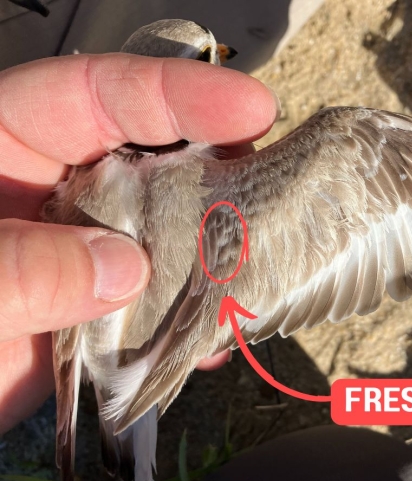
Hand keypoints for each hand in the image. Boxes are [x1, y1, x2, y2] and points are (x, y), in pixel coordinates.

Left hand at [0, 53, 277, 433]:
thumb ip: (18, 267)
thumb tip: (122, 269)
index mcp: (5, 147)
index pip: (99, 94)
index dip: (178, 96)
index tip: (252, 110)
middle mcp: (56, 192)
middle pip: (153, 163)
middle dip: (217, 173)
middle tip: (272, 190)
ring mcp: (80, 254)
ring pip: (165, 239)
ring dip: (214, 256)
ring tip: (260, 267)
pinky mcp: (93, 312)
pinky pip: (155, 308)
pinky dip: (188, 327)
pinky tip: (211, 344)